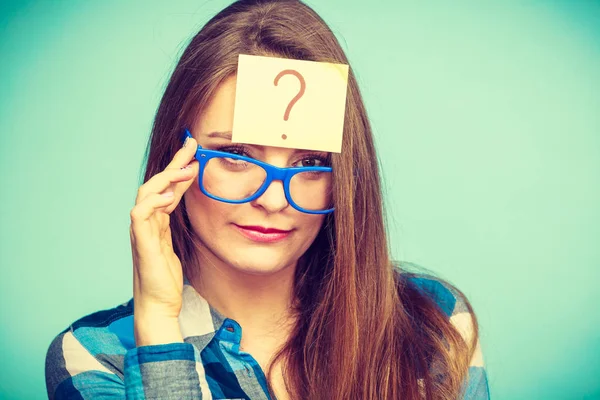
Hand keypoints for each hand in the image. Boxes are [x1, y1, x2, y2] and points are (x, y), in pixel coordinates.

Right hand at [129, 135, 198, 331]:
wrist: (159, 304)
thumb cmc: (167, 277)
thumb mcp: (178, 243)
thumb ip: (179, 223)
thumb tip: (194, 204)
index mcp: (157, 220)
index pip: (168, 185)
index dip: (179, 165)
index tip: (194, 148)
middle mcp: (147, 221)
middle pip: (156, 182)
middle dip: (174, 162)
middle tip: (191, 144)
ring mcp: (141, 231)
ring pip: (146, 192)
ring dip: (166, 178)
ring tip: (186, 169)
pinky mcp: (142, 244)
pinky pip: (140, 214)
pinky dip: (153, 202)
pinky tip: (169, 197)